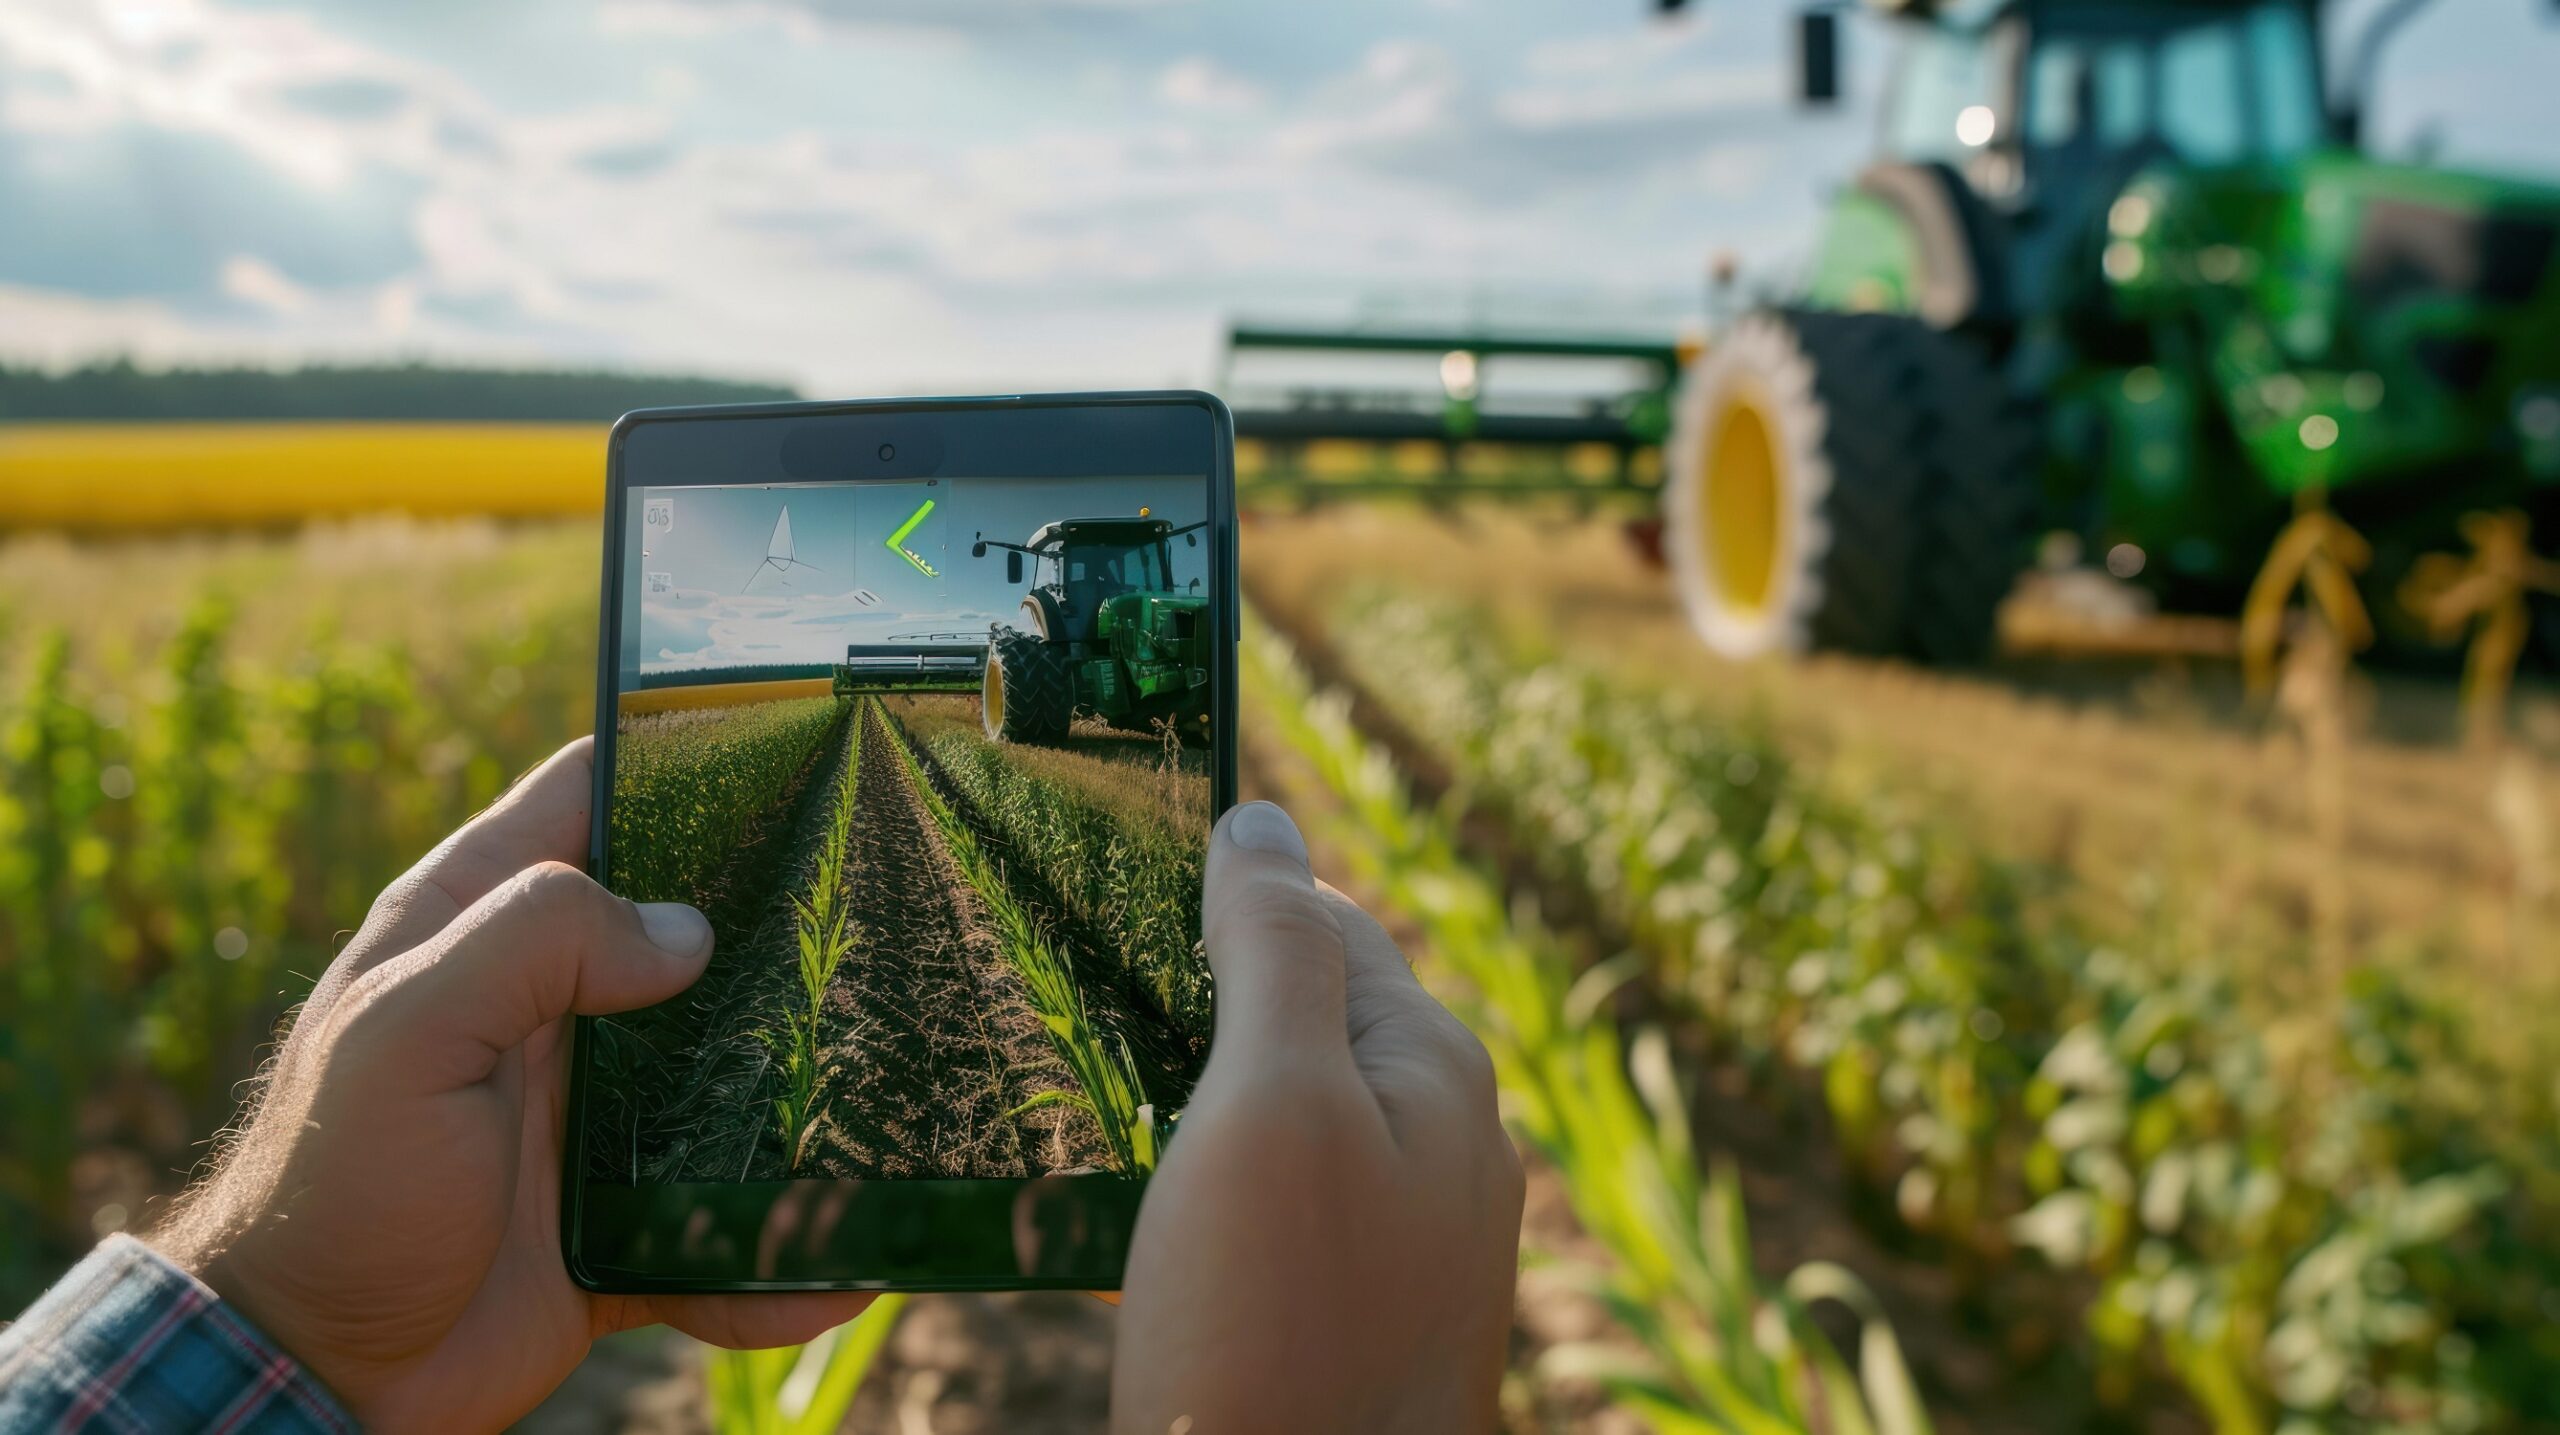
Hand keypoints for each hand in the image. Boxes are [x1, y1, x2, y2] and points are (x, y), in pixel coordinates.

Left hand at [149, 738, 866, 1432]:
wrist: (316, 1378)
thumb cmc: (329, 1190)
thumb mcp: (402, 1035)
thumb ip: (530, 945)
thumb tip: (689, 932)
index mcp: (482, 922)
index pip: (597, 792)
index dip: (687, 757)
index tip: (803, 752)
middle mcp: (552, 1003)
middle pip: (697, 926)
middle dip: (790, 924)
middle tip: (894, 918)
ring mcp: (597, 1110)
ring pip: (736, 1070)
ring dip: (806, 1093)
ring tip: (898, 1095)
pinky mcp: (628, 1215)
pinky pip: (729, 1221)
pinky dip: (779, 1254)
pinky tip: (837, 1271)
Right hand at [1113, 802, 1523, 1433]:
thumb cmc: (1276, 1330)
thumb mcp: (1273, 1107)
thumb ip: (1277, 953)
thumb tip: (1263, 815)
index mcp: (1432, 1066)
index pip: (1319, 916)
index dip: (1213, 894)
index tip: (1094, 878)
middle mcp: (1436, 1141)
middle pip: (1298, 1012)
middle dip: (1191, 993)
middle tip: (1059, 988)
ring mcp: (1399, 1236)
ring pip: (1273, 1110)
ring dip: (1179, 1090)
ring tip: (1069, 1089)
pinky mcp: (1345, 1312)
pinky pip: (1263, 1203)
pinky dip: (1189, 1181)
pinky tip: (1115, 1206)